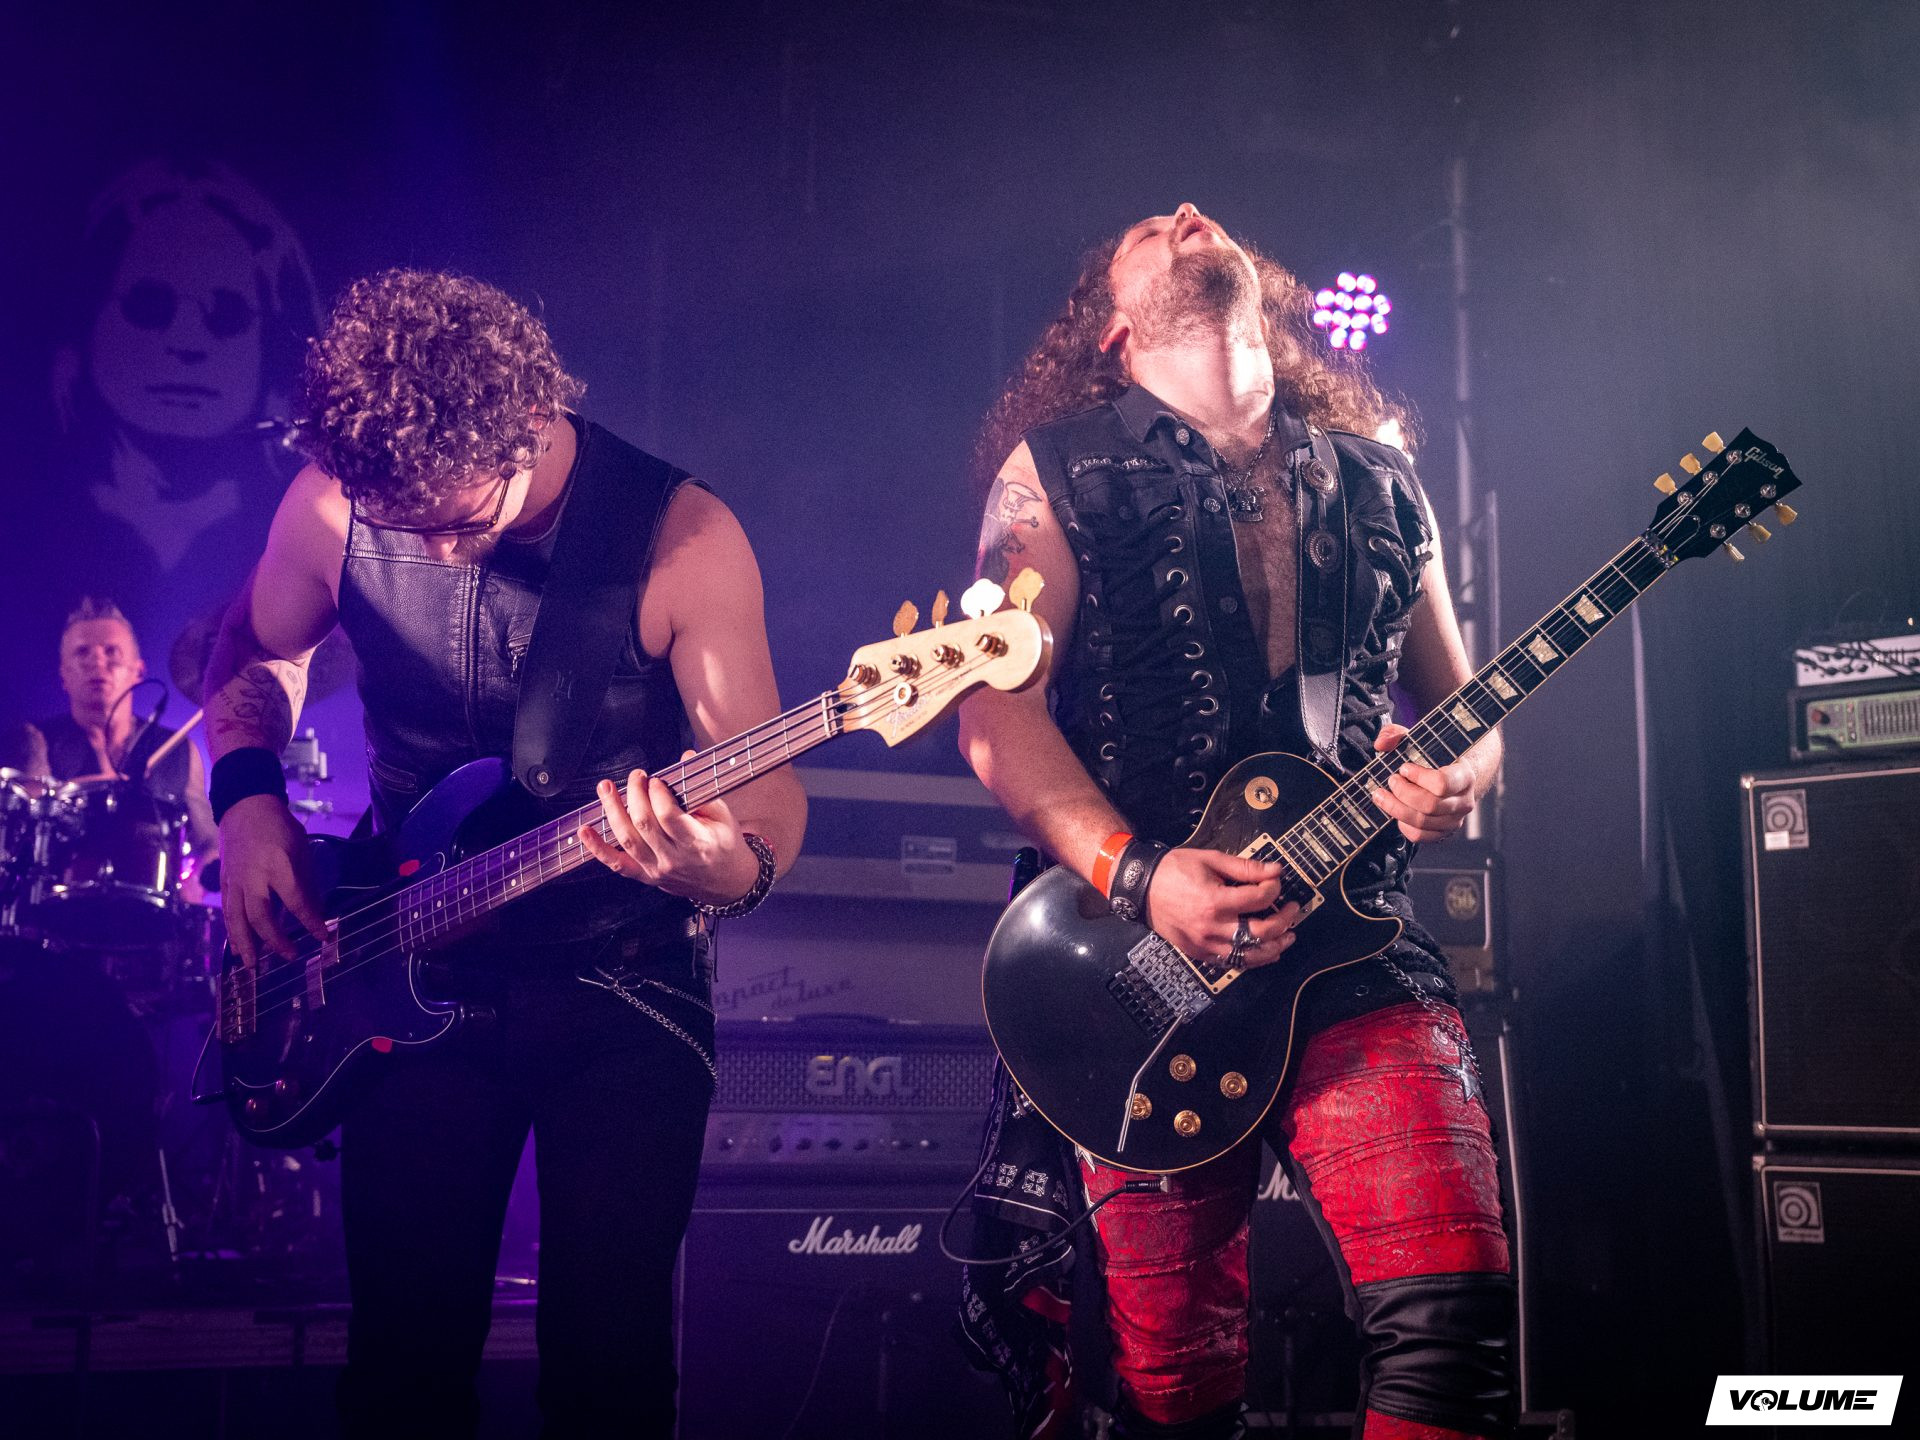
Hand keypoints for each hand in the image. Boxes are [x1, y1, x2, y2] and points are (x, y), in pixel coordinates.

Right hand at [218, 794, 327, 964]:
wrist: (245, 807)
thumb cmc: (280, 828)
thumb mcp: (301, 849)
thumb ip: (306, 881)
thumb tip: (316, 910)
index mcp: (278, 865)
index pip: (295, 901)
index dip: (309, 922)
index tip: (322, 936)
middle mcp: (253, 877)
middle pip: (260, 917)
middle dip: (275, 940)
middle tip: (290, 956)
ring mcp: (234, 881)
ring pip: (237, 919)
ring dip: (246, 945)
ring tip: (253, 966)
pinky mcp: (224, 882)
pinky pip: (228, 912)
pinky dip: (232, 931)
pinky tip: (238, 947)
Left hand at [579, 758, 759, 906]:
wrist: (726, 883)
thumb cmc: (725, 846)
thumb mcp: (724, 816)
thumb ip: (703, 788)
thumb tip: (686, 755)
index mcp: (697, 843)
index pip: (669, 816)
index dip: (658, 793)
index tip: (657, 779)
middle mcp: (673, 859)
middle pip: (643, 824)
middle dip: (635, 794)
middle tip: (638, 776)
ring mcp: (657, 869)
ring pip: (626, 839)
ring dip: (612, 810)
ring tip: (606, 788)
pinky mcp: (646, 876)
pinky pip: (617, 864)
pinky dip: (598, 848)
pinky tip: (585, 832)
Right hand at [1144, 847, 1304, 969]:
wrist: (1141, 888)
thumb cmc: (1174, 870)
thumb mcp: (1210, 860)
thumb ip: (1244, 867)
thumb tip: (1275, 870)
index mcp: (1214, 901)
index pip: (1258, 899)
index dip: (1274, 889)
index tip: (1276, 881)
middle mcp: (1212, 927)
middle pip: (1261, 931)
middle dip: (1284, 920)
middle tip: (1292, 909)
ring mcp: (1205, 944)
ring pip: (1250, 955)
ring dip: (1275, 947)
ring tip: (1288, 936)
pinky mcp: (1200, 953)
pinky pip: (1233, 962)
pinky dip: (1254, 959)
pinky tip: (1267, 951)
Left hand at [1371, 722, 1476, 842]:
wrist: (1454, 775)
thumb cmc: (1435, 757)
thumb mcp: (1419, 740)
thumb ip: (1397, 735)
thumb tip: (1381, 744)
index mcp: (1464, 776)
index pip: (1443, 783)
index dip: (1418, 777)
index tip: (1404, 768)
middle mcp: (1464, 801)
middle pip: (1429, 805)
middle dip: (1402, 792)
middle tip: (1391, 780)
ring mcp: (1455, 820)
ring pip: (1422, 822)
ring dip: (1396, 808)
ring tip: (1382, 795)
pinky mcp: (1443, 833)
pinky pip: (1419, 836)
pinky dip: (1402, 825)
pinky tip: (1395, 810)